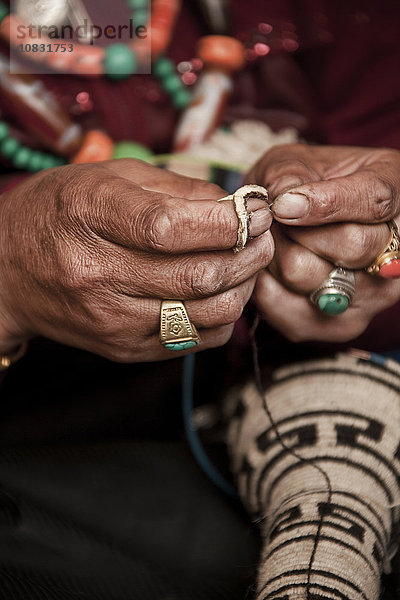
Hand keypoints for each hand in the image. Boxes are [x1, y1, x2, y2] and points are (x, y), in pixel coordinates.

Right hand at [0, 159, 273, 360]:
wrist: (9, 272)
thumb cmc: (61, 213)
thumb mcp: (107, 177)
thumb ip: (176, 188)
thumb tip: (239, 205)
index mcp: (89, 216)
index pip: (170, 228)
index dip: (228, 221)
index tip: (258, 209)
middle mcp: (96, 274)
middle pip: (198, 275)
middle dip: (250, 253)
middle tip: (264, 234)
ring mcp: (110, 320)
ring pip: (206, 313)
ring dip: (244, 286)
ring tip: (248, 262)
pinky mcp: (124, 349)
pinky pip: (195, 341)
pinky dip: (224, 316)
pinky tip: (224, 291)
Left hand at [247, 144, 399, 341]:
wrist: (294, 220)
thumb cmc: (299, 184)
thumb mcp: (293, 162)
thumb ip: (290, 174)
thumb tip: (284, 201)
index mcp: (395, 192)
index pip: (375, 200)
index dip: (327, 203)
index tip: (284, 204)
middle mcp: (396, 251)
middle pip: (349, 245)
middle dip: (295, 230)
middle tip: (273, 219)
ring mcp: (374, 294)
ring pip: (309, 276)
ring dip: (275, 255)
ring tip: (272, 241)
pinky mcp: (342, 326)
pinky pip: (288, 308)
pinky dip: (266, 286)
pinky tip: (268, 268)